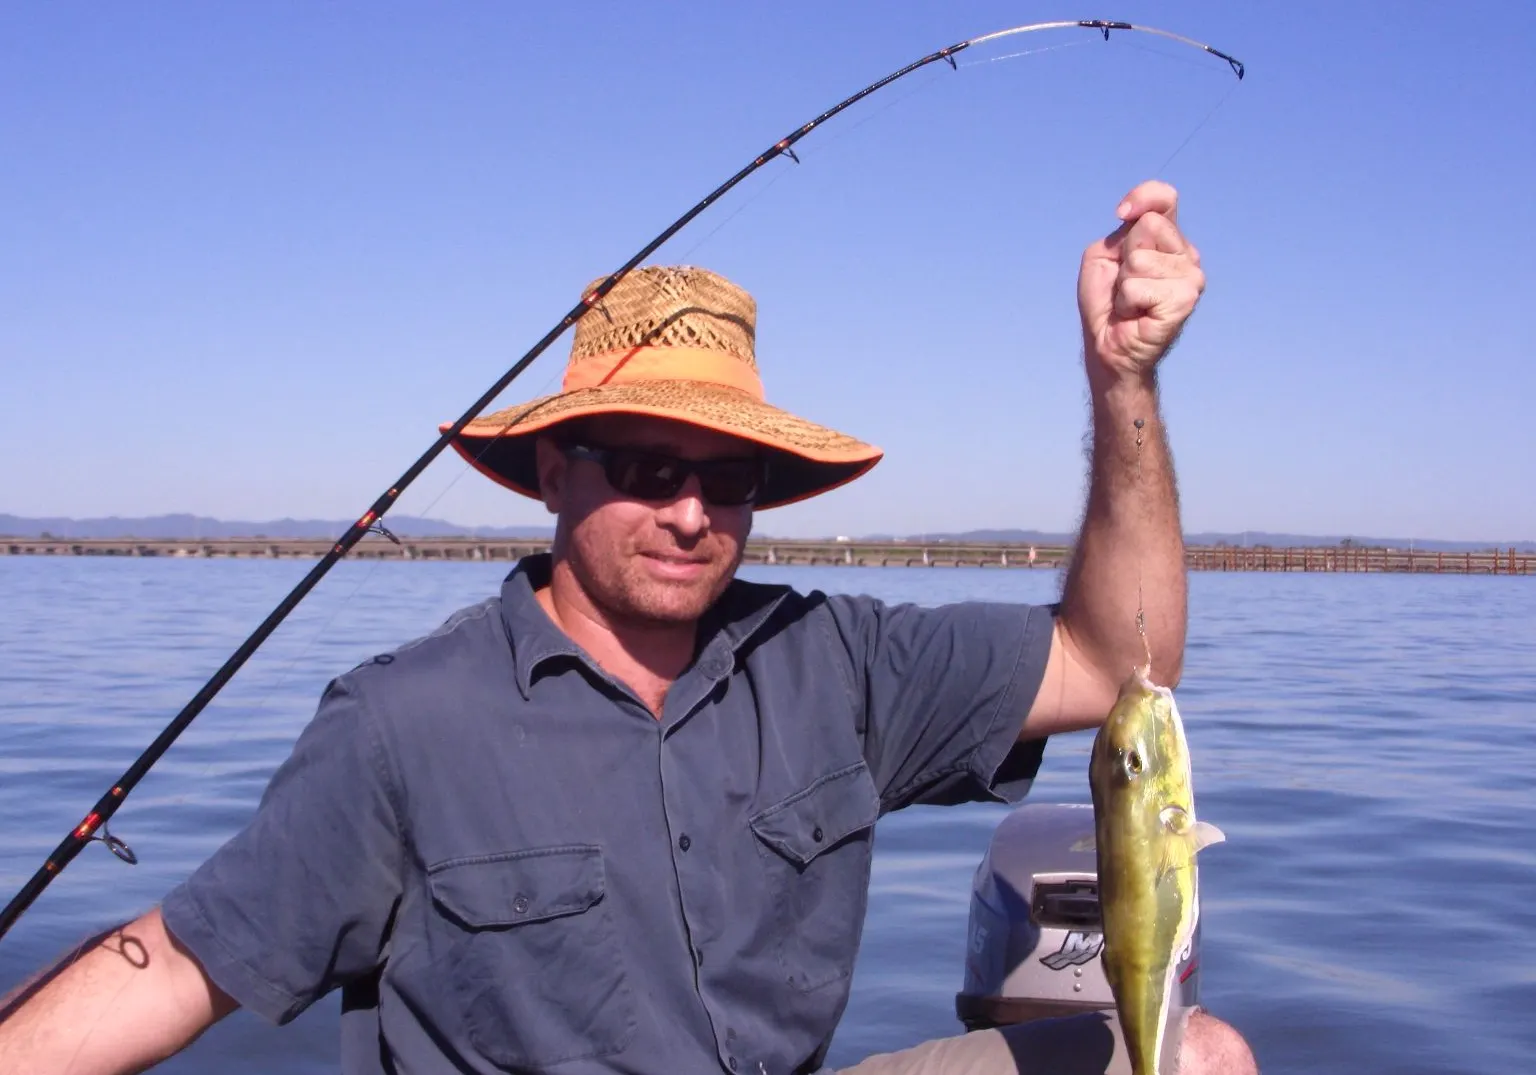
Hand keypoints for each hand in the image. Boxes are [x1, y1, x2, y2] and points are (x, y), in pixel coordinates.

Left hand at [1077, 180, 1204, 382]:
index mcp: (1169, 240)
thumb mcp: (1105, 256)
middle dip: (1124, 257)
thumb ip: (1122, 230)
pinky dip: (1127, 302)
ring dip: (1124, 285)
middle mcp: (1187, 255)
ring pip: (1140, 259)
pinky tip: (1137, 315)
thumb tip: (1135, 216)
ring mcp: (1191, 277)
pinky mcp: (1186, 299)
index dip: (1142, 198)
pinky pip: (1138, 286)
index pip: (1165, 197)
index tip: (1121, 213)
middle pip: (1148, 226)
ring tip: (1131, 303)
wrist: (1108, 347)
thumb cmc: (1107, 303)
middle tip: (1126, 286)